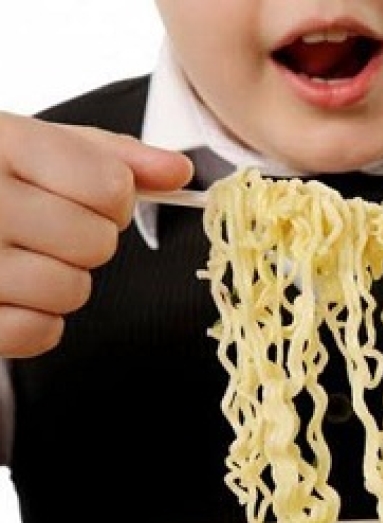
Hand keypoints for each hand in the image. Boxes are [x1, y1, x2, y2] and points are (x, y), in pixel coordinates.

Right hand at [0, 111, 192, 356]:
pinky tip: (9, 295)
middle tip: (46, 231)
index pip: (111, 187)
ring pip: (72, 290)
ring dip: (60, 282)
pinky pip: (38, 333)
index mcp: (3, 142)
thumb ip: (115, 157)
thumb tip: (179, 171)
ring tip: (22, 260)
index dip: (116, 201)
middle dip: (86, 242)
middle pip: (97, 243)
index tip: (90, 198)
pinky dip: (34, 324)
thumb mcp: (39, 149)